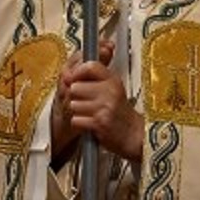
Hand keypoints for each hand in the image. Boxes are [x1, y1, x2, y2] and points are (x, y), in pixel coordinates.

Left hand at [52, 40, 143, 161]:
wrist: (132, 133)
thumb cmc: (118, 110)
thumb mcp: (111, 87)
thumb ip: (93, 77)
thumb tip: (67, 74)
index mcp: (113, 80)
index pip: (90, 66)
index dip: (77, 72)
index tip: (74, 79)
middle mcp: (110, 91)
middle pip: (75, 87)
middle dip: (76, 97)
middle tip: (86, 102)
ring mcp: (104, 107)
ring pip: (73, 105)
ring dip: (78, 111)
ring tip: (90, 113)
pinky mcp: (99, 123)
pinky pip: (76, 120)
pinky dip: (80, 123)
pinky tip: (90, 123)